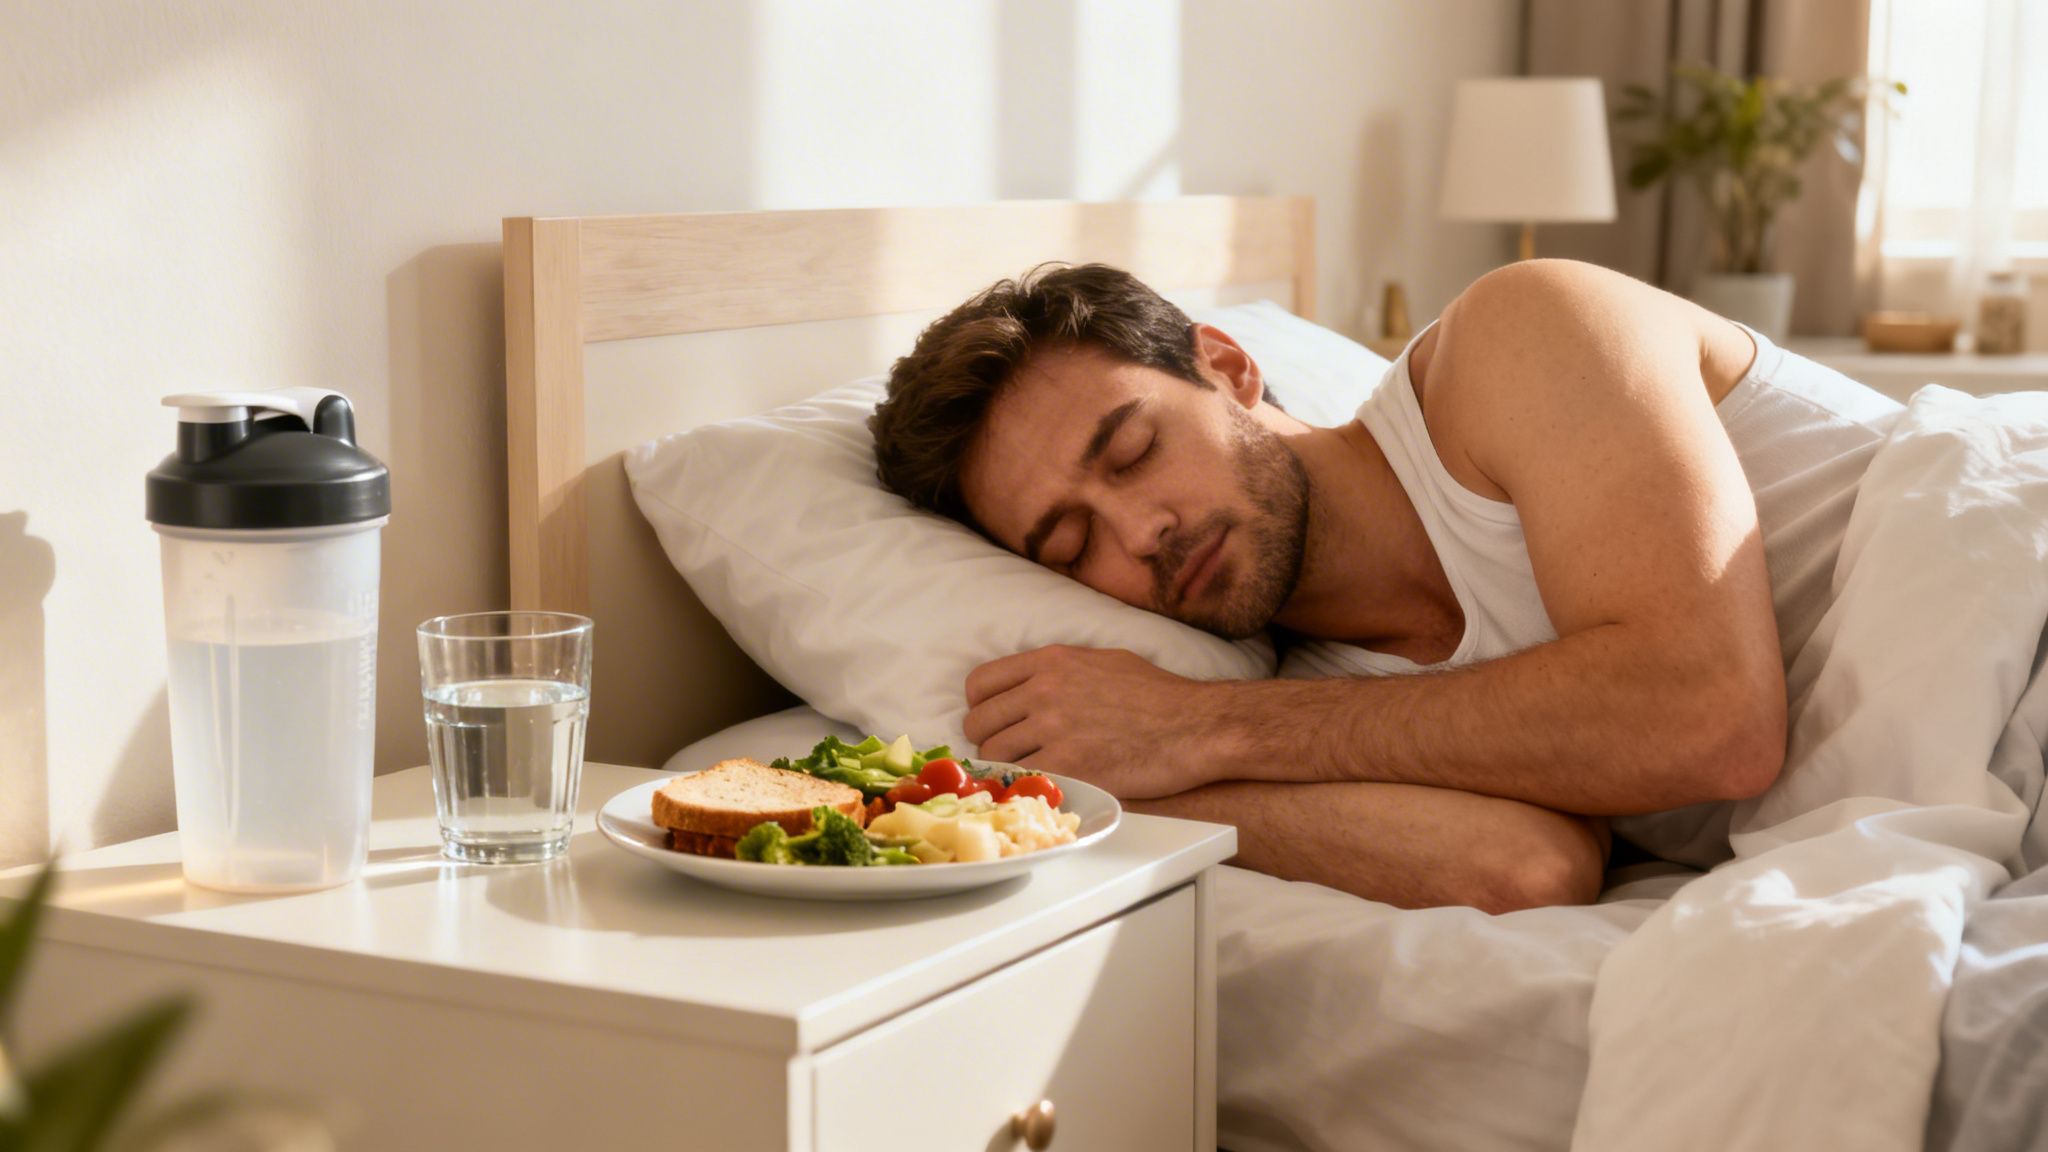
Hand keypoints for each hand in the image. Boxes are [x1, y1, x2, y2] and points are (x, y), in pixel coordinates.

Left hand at [963, 645, 1220, 798]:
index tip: (992, 721)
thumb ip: (1061, 669)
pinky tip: (1044, 786)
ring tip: (1028, 772)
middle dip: (989, 741)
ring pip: (995, 754)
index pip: (980, 683)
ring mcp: (1054, 728)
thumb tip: (1034, 681)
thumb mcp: (1103, 661)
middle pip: (979, 722)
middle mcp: (1044, 690)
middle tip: (1009, 753)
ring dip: (1005, 767)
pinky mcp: (1069, 765)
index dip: (981, 707)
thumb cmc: (1158, 695)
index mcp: (1050, 661)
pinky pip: (1022, 779)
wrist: (1195, 726)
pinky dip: (1026, 786)